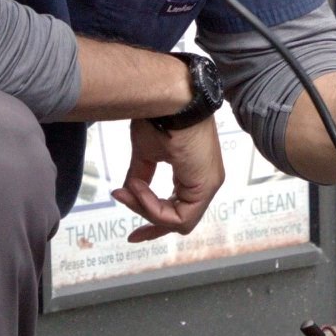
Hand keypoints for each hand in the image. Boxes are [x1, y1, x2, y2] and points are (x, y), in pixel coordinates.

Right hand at [114, 118, 225, 242]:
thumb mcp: (146, 154)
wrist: (168, 100)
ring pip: (178, 221)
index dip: (154, 218)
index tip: (132, 228)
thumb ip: (141, 177)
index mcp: (195, 174)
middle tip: (132, 236)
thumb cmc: (159, 119)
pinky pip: (179, 216)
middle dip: (152, 225)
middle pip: (180, 220)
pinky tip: (138, 189)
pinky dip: (154, 207)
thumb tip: (126, 193)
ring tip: (129, 190)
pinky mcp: (205, 186)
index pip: (178, 209)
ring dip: (148, 210)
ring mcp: (208, 185)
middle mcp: (205, 182)